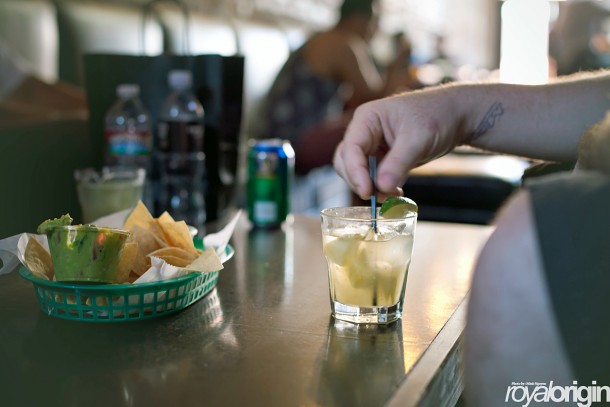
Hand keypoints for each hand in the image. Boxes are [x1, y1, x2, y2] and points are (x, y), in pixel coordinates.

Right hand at [333, 87, 464, 199]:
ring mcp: (372, 145)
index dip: (356, 172)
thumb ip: (398, 163)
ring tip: (391, 195)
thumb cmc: (438, 116)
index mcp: (367, 118)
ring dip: (370, 187)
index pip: (351, 148)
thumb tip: (381, 187)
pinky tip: (395, 191)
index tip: (367, 192)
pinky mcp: (383, 158)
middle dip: (360, 181)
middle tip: (379, 196)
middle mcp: (365, 131)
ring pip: (357, 172)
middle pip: (347, 162)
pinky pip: (373, 176)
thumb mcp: (419, 139)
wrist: (457, 116)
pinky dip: (380, 187)